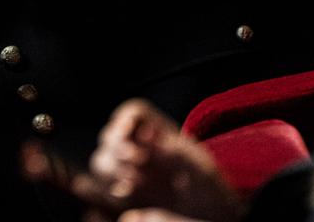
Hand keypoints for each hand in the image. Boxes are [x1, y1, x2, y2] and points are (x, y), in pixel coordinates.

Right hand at [87, 100, 240, 221]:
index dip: (126, 120)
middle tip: (136, 165)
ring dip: (110, 172)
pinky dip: (107, 193)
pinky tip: (128, 198)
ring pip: (99, 162)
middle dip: (117, 150)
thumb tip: (148, 139)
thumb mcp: (203, 173)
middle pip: (108, 137)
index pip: (134, 113)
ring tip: (134, 185)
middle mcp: (141, 152)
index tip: (129, 136)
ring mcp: (130, 176)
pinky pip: (99, 191)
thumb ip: (176, 154)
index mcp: (161, 136)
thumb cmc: (214, 198)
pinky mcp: (123, 199)